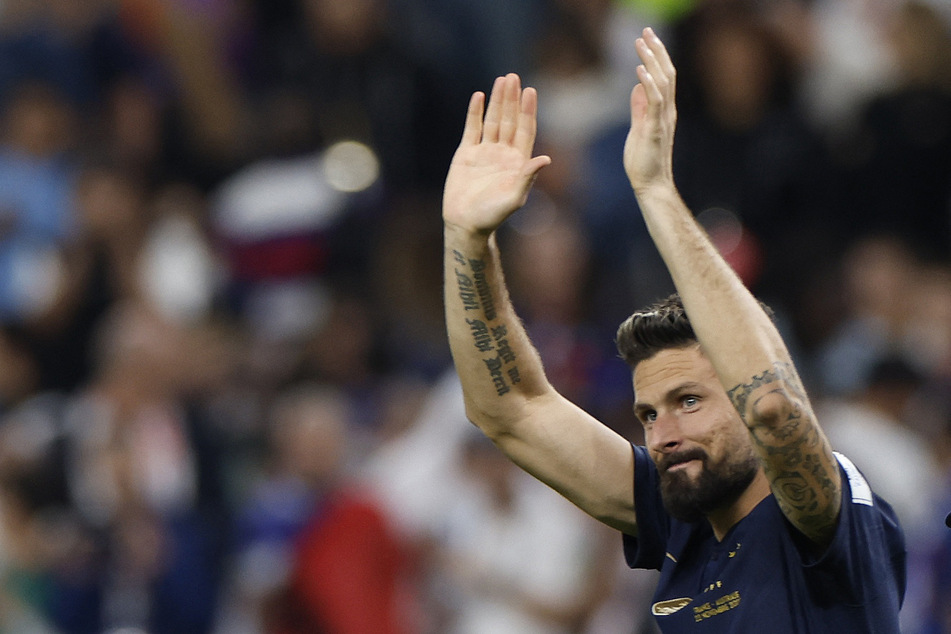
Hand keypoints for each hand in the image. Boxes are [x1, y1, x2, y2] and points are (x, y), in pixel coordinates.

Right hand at [443, 73, 551, 235]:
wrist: (466, 223)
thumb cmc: (493, 215)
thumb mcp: (514, 198)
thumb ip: (528, 177)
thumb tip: (546, 159)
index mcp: (518, 162)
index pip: (525, 130)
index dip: (528, 110)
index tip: (530, 90)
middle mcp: (503, 153)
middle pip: (510, 120)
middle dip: (512, 99)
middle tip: (513, 77)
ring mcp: (484, 151)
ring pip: (493, 120)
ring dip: (497, 101)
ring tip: (501, 80)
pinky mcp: (466, 153)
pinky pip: (472, 128)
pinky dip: (475, 112)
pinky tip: (479, 96)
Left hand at [624, 28, 676, 196]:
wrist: (651, 185)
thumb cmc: (644, 161)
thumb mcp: (639, 128)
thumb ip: (640, 108)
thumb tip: (637, 87)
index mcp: (664, 110)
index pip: (663, 77)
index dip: (656, 56)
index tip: (646, 38)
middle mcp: (668, 111)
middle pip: (666, 73)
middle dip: (656, 50)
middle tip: (646, 30)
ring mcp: (664, 119)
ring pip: (662, 82)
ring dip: (651, 61)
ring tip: (641, 42)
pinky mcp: (656, 129)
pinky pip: (655, 102)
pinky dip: (648, 84)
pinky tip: (639, 69)